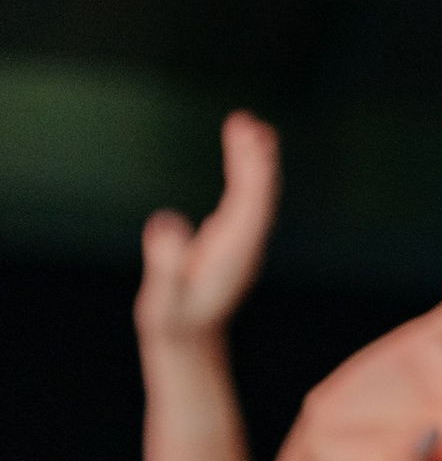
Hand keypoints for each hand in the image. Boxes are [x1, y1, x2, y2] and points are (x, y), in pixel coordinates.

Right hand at [135, 110, 278, 346]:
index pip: (251, 206)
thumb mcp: (164, 298)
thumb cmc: (173, 319)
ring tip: (247, 124)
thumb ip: (164, 263)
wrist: (187, 340)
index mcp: (233, 253)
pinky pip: (246, 200)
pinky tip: (242, 154)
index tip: (250, 141)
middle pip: (258, 194)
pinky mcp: (233, 240)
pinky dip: (245, 174)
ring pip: (255, 194)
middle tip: (246, 120)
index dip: (253, 172)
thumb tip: (165, 222)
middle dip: (254, 157)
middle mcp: (245, 244)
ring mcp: (242, 241)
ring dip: (252, 160)